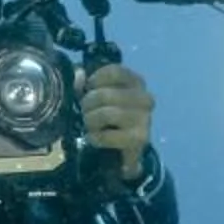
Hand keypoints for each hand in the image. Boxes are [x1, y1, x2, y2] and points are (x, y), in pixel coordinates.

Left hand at [81, 64, 155, 183]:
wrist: (121, 153)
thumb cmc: (108, 119)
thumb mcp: (97, 98)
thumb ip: (86, 85)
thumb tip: (78, 74)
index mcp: (136, 83)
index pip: (115, 71)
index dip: (95, 80)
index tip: (87, 90)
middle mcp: (144, 98)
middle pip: (105, 94)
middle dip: (87, 104)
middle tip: (84, 112)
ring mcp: (144, 118)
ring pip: (106, 114)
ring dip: (90, 121)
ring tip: (89, 126)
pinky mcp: (139, 138)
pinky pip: (107, 135)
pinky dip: (95, 138)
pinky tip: (94, 138)